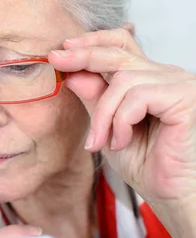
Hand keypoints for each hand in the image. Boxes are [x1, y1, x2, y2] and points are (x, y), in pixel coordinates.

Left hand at [48, 25, 195, 207]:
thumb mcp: (107, 128)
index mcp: (149, 79)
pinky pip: (138, 96)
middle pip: (119, 52)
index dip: (92, 42)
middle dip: (83, 56)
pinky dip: (121, 121)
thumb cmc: (146, 165)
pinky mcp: (186, 97)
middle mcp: (166, 75)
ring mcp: (179, 83)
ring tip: (100, 141)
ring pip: (123, 80)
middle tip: (56, 60)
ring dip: (103, 114)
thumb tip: (73, 74)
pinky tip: (121, 142)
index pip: (121, 45)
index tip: (63, 49)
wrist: (173, 195)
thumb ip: (95, 100)